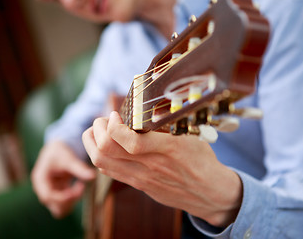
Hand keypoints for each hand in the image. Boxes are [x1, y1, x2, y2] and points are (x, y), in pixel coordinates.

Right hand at [31, 141, 95, 217]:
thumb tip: (93, 176)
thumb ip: (79, 168)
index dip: (64, 197)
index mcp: (40, 179)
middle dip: (70, 200)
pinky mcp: (57, 194)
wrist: (57, 149)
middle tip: (81, 187)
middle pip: (55, 207)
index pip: (48, 197)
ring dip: (73, 201)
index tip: (79, 189)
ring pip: (61, 209)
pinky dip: (74, 197)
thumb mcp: (69, 158)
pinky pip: (65, 203)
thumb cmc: (60, 152)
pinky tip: (79, 185)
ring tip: (80, 186)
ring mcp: (50, 193)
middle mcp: (43, 189)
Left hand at [82, 111, 241, 226]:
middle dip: (97, 130)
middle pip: (105, 151)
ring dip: (93, 143)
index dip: (114, 125)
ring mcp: (141, 178)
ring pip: (101, 163)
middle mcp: (150, 165)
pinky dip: (101, 155)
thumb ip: (166, 125)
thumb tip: (145, 108)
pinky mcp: (138, 185)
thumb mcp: (190, 136)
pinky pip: (110, 172)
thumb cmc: (202, 160)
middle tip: (104, 120)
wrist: (209, 193)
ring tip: (101, 131)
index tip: (116, 114)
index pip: (129, 141)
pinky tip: (110, 146)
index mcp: (167, 149)